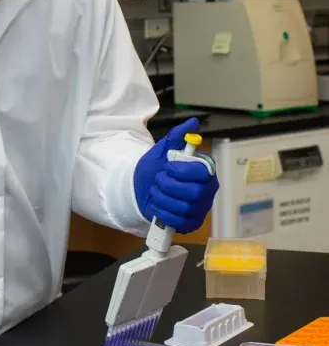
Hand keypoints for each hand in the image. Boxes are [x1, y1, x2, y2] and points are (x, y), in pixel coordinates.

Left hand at [134, 117, 218, 233]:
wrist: (139, 189)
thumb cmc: (155, 168)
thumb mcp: (162, 149)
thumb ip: (177, 136)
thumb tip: (193, 123)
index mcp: (204, 170)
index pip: (203, 172)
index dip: (182, 171)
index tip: (167, 167)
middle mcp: (207, 190)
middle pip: (195, 193)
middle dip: (169, 186)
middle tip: (158, 180)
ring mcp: (200, 208)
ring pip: (185, 207)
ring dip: (163, 198)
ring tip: (156, 191)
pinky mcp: (191, 223)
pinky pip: (179, 221)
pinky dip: (163, 212)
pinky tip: (158, 205)